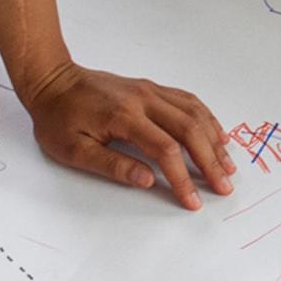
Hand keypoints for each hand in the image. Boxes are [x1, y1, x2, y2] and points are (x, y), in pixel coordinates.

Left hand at [21, 62, 234, 209]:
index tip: (193, 200)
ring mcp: (150, 91)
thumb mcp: (73, 149)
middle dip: (210, 161)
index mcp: (124, 117)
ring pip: (194, 113)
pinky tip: (216, 133)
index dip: (183, 178)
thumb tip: (148, 181)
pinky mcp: (151, 88)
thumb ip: (113, 165)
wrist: (53, 80)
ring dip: (214, 140)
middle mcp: (144, 100)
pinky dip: (207, 118)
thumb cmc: (58, 118)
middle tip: (224, 185)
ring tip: (227, 164)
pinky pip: (187, 101)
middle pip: (189, 130)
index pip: (165, 150)